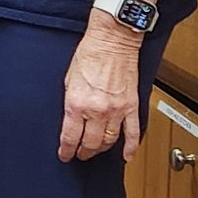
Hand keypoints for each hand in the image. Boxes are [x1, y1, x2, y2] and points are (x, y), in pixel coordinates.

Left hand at [60, 20, 143, 161]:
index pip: (70, 136)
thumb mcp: (68, 80)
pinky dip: (130, 147)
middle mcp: (96, 110)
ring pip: (109, 140)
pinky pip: (133, 132)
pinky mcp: (131, 106)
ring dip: (101, 149)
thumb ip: (71, 103)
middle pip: (90, 143)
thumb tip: (70, 119)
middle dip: (83, 152)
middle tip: (80, 155)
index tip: (65, 155)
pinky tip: (127, 155)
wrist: (112, 41)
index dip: (66, 150)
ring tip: (96, 152)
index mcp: (76, 103)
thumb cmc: (89, 55)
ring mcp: (116, 110)